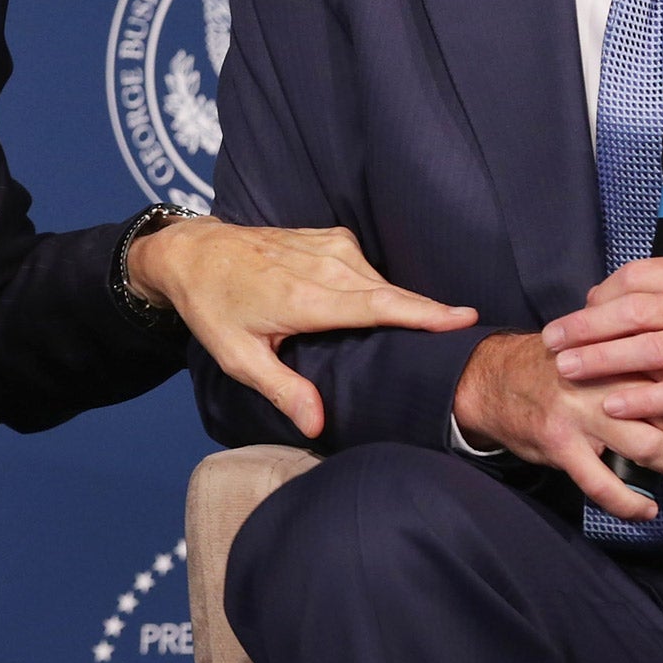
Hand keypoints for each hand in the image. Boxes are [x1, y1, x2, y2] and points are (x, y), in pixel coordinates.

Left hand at [128, 220, 476, 438]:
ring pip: (381, 281)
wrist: (194, 252)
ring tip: (428, 329)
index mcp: (306, 297)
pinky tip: (380, 308)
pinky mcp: (330, 238)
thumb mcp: (238, 357)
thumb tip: (318, 425)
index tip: (466, 317)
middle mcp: (324, 266)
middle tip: (468, 336)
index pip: (379, 306)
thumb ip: (282, 389)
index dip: (424, 313)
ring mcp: (329, 246)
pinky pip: (368, 268)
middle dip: (429, 313)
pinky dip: (380, 289)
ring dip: (401, 305)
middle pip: (392, 294)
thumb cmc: (214, 307)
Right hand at [452, 331, 662, 521]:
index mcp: (610, 349)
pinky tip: (645, 511)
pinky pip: (603, 484)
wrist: (490, 378)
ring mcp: (579, 413)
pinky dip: (630, 504)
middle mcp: (599, 378)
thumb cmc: (549, 364)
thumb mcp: (590, 343)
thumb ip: (630, 352)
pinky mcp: (561, 444)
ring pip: (649, 446)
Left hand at [540, 256, 662, 423]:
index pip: (638, 277)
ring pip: (649, 348)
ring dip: (601, 359)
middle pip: (634, 310)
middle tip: (552, 340)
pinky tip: (613, 405)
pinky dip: (642, 399)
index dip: (600, 296)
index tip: (579, 312)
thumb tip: (624, 300)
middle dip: (585, 326)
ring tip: (567, 369)